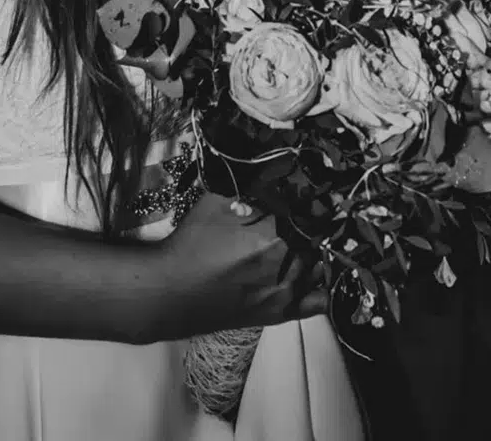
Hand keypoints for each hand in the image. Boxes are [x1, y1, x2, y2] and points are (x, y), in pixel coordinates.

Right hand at [148, 192, 326, 340]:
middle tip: (297, 214)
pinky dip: (320, 283)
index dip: (305, 199)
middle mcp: (285, 267)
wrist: (170, 292)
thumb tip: (278, 174)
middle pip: (315, 238)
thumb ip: (252, 187)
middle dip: (308, 224)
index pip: (307, 211)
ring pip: (319, 264)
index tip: (299, 193)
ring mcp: (285, 295)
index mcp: (273, 236)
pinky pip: (318, 301)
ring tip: (299, 240)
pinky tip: (312, 270)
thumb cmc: (192, 245)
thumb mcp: (218, 201)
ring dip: (313, 250)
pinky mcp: (280, 315)